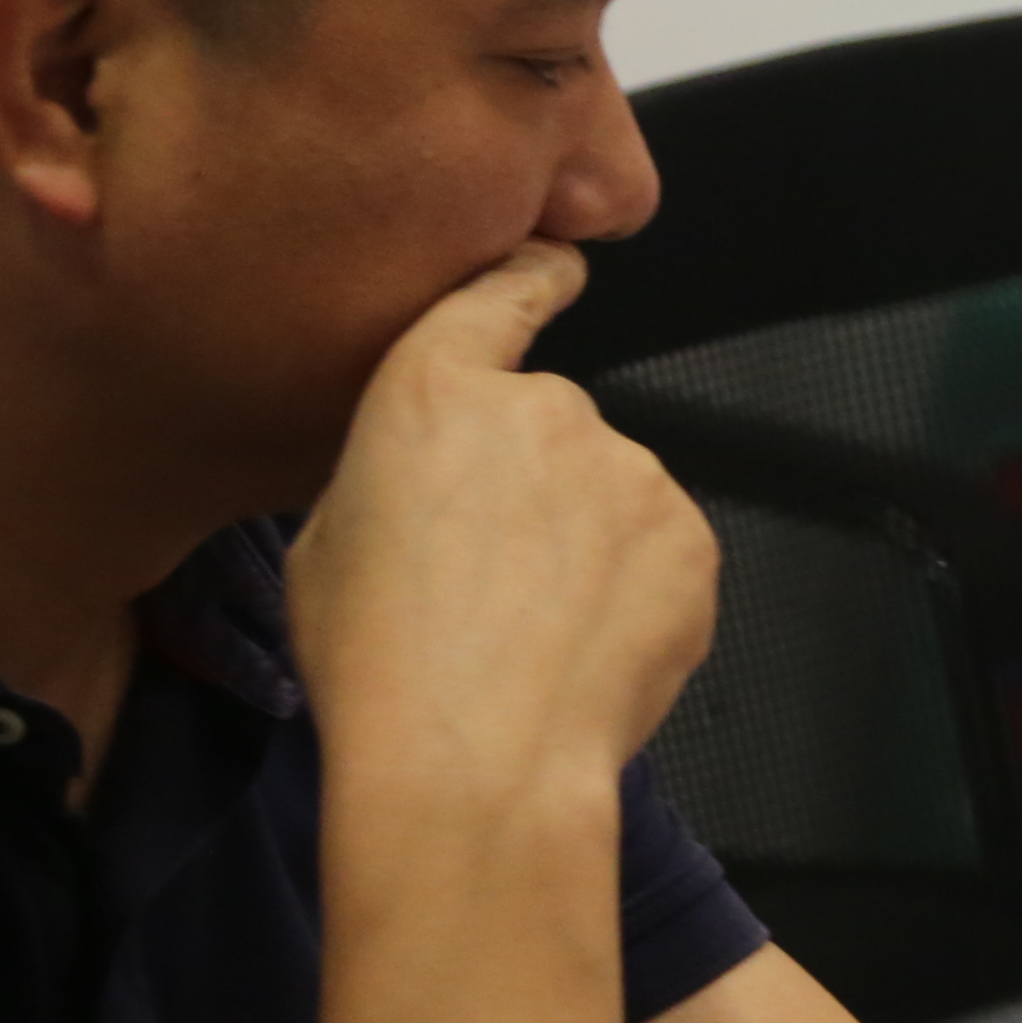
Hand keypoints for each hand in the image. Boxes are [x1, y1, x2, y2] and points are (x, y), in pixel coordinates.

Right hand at [286, 244, 718, 794]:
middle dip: (530, 490)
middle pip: (548, 430)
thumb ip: (394, 480)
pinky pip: (658, 553)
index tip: (558, 266)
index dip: (528, 278)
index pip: (493, 300)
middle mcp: (547, 407)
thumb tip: (437, 487)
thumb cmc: (376, 661)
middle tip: (489, 582)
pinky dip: (632, 592)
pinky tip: (586, 650)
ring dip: (585, 543)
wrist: (481, 757)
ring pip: (610, 496)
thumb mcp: (329, 546)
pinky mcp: (692, 538)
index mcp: (435, 391)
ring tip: (532, 632)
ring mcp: (632, 470)